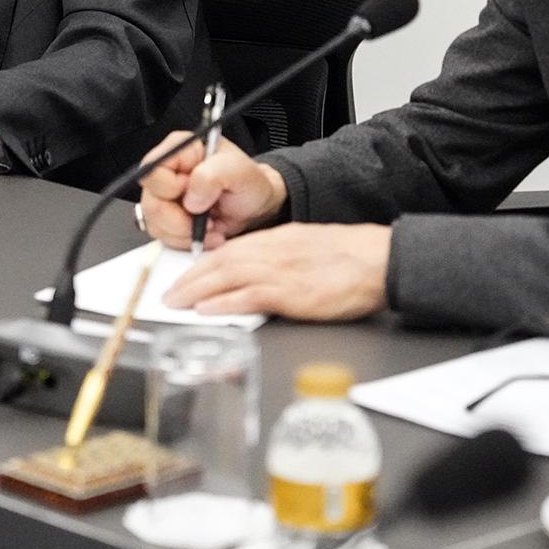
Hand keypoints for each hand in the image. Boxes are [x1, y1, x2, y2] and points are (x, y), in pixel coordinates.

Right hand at [137, 130, 286, 248]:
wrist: (255, 207)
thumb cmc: (248, 184)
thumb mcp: (241, 172)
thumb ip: (214, 175)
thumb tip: (190, 196)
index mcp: (181, 149)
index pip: (153, 168)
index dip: (171, 188)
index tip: (196, 197)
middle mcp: (168, 170)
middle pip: (151, 201)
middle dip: (179, 220)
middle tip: (206, 221)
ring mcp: (165, 196)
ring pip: (154, 222)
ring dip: (184, 233)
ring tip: (211, 228)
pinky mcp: (167, 217)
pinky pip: (163, 236)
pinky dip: (185, 241)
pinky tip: (205, 235)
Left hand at [163, 224, 392, 320]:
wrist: (379, 259)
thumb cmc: (351, 255)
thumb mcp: (309, 248)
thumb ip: (282, 257)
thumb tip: (259, 273)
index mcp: (279, 239)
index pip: (230, 250)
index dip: (203, 264)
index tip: (185, 277)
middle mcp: (274, 251)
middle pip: (221, 262)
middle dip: (191, 278)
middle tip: (169, 294)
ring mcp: (281, 271)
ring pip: (228, 276)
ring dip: (197, 290)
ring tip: (177, 302)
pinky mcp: (292, 293)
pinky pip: (250, 296)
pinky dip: (225, 302)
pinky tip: (208, 309)